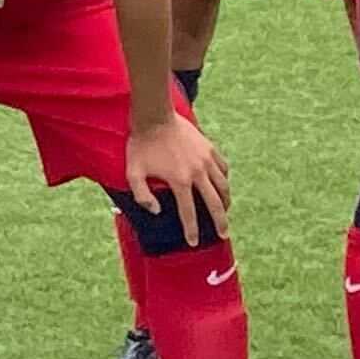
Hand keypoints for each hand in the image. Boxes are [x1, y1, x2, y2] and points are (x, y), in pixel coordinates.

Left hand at [124, 116, 233, 246]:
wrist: (154, 116)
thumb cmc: (141, 144)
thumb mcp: (133, 172)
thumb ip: (141, 195)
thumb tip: (157, 212)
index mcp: (180, 180)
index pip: (189, 212)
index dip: (192, 230)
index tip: (194, 242)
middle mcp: (198, 172)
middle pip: (215, 204)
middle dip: (220, 222)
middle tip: (224, 235)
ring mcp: (206, 159)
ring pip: (223, 186)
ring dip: (226, 202)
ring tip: (226, 212)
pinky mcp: (210, 148)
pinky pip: (223, 168)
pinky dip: (225, 179)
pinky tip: (223, 185)